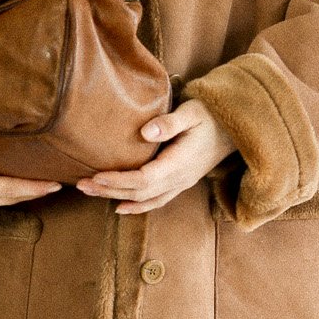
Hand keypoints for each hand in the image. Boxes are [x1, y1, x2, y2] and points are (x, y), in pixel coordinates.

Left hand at [74, 98, 236, 213]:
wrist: (237, 127)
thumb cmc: (213, 114)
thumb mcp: (193, 112)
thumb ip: (170, 122)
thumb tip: (146, 132)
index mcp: (180, 163)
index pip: (144, 178)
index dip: (119, 180)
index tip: (96, 176)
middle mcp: (180, 179)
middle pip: (139, 192)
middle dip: (109, 190)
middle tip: (81, 184)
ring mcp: (181, 183)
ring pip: (145, 199)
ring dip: (116, 197)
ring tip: (89, 192)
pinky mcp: (181, 183)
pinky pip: (156, 201)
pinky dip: (137, 206)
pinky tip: (119, 207)